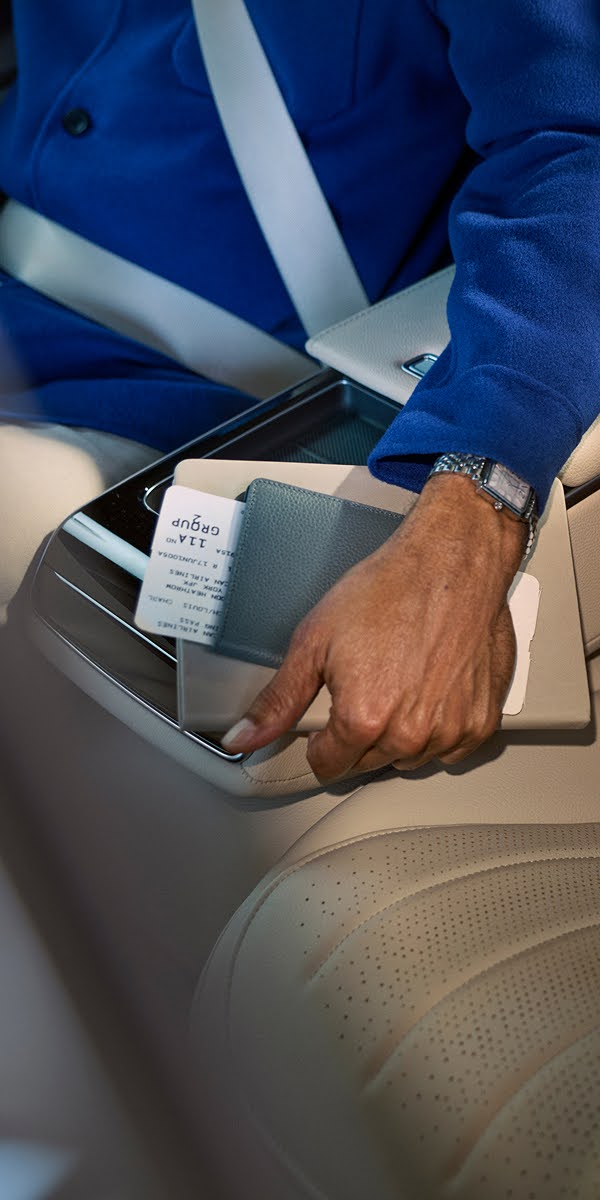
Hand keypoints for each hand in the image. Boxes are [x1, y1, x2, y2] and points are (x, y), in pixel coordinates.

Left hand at [221, 473, 525, 781]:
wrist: (451, 560)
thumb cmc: (389, 589)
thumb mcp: (314, 640)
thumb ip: (278, 699)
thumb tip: (242, 737)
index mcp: (363, 720)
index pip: (328, 767)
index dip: (320, 743)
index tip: (326, 722)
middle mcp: (409, 735)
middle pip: (368, 763)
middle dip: (359, 734)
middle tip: (366, 684)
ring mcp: (450, 731)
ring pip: (409, 759)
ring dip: (400, 734)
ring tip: (400, 681)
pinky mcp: (480, 721)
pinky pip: (450, 749)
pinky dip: (438, 728)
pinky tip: (430, 688)